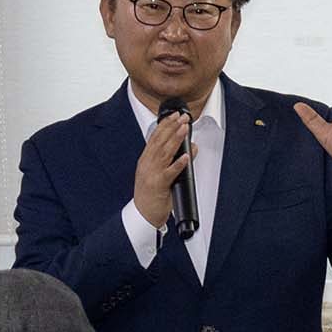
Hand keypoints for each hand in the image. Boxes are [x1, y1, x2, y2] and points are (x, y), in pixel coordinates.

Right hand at [132, 110, 192, 229]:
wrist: (142, 215)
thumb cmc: (150, 195)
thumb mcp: (159, 174)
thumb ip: (172, 161)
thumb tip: (188, 149)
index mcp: (145, 160)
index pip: (154, 138)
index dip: (165, 125)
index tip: (174, 116)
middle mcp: (147, 165)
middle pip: (159, 142)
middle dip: (171, 127)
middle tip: (182, 118)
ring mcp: (152, 174)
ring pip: (164, 153)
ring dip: (175, 139)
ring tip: (184, 129)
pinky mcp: (159, 185)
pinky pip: (169, 173)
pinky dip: (177, 163)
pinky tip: (185, 156)